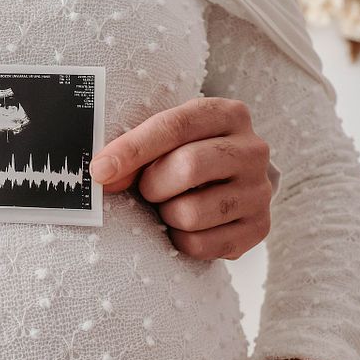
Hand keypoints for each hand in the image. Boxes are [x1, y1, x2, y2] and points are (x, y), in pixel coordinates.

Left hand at [90, 97, 272, 260]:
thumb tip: (102, 173)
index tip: (100, 170)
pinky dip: (180, 240)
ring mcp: (259, 191)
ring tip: (171, 206)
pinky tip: (185, 227)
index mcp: (228, 114)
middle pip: (188, 167)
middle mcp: (253, 150)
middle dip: (153, 185)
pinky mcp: (259, 228)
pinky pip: (201, 244)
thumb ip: (137, 150)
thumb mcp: (168, 140)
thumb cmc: (188, 156)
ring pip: (192, 213)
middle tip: (148, 190)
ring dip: (166, 215)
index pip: (175, 126)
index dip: (132, 149)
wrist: (233, 184)